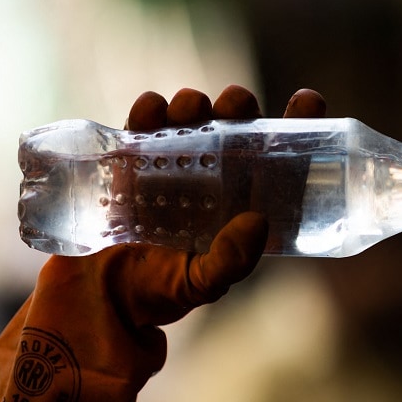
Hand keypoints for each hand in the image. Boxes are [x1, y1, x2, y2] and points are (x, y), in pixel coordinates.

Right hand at [0, 85, 324, 401]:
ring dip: (193, 104)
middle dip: (239, 104)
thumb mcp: (200, 284)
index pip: (280, 156)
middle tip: (235, 104)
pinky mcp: (130, 162)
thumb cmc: (157, 295)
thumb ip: (229, 261)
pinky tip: (151, 110)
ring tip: (189, 109)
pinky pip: (142, 126)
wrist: (94, 301)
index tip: (307, 100)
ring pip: (191, 118)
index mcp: (243, 201)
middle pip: (236, 126)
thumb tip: (256, 221)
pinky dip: (148, 111)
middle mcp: (213, 177)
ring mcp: (171, 165)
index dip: (299, 123)